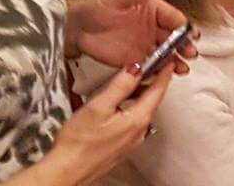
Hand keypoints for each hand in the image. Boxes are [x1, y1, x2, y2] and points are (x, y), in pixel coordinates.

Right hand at [39, 59, 172, 184]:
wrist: (65, 172)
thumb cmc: (77, 144)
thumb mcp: (99, 106)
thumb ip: (120, 86)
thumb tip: (136, 69)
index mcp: (137, 120)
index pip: (158, 91)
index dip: (163, 74)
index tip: (168, 62)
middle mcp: (139, 132)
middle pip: (152, 102)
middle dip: (152, 84)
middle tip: (151, 68)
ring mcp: (131, 142)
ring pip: (142, 112)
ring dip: (141, 97)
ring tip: (133, 83)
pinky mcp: (121, 148)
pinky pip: (133, 123)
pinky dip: (131, 110)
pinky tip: (120, 107)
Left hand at [68, 0, 192, 74]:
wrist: (77, 28)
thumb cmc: (96, 8)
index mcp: (153, 9)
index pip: (174, 17)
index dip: (184, 26)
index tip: (191, 33)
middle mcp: (152, 27)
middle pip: (174, 38)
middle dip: (184, 46)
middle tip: (190, 53)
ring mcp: (145, 44)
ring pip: (166, 53)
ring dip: (176, 60)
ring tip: (183, 68)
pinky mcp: (135, 59)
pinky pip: (151, 65)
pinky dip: (160, 70)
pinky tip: (166, 74)